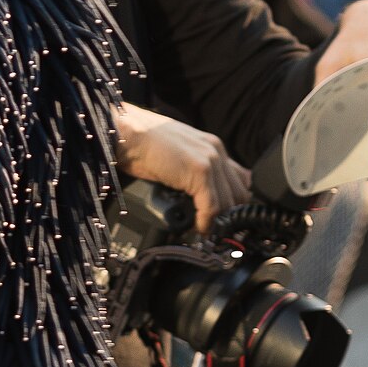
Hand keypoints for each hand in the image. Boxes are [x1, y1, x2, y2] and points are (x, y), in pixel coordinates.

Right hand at [115, 104, 248, 233]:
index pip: (240, 179)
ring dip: (218, 222)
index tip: (225, 218)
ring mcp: (210, 160)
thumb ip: (192, 167)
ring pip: (228, 202)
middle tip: (216, 230)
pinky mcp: (200, 172)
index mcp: (213, 147)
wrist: (128, 134)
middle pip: (239, 193)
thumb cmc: (143, 145)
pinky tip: (199, 228)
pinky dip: (206, 222)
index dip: (234, 203)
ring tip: (206, 232)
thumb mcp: (177, 155)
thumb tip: (196, 192)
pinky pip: (212, 206)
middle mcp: (216, 151)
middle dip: (230, 216)